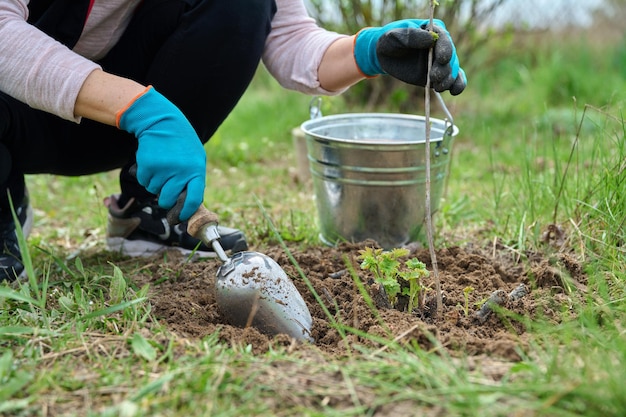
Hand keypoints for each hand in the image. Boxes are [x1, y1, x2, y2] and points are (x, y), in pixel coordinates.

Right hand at [116, 86, 205, 221]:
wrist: (161, 122)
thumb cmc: (181, 143)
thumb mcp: (195, 159)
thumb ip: (193, 179)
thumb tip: (188, 205)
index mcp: (196, 170)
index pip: (194, 199)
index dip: (186, 211)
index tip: (181, 217)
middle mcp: (180, 172)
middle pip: (169, 200)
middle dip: (165, 201)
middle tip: (165, 194)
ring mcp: (163, 169)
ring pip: (154, 191)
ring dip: (155, 184)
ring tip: (161, 167)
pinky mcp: (147, 166)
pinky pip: (144, 182)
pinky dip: (146, 177)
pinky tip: (152, 163)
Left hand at [354, 19, 465, 94]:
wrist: (386, 56)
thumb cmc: (390, 42)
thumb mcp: (394, 37)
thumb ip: (411, 36)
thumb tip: (431, 39)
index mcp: (433, 30)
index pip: (444, 38)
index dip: (445, 48)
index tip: (442, 59)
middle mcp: (441, 45)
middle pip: (451, 57)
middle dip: (444, 69)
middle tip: (433, 77)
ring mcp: (441, 61)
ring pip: (453, 71)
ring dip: (448, 80)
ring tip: (437, 87)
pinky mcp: (440, 75)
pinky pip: (455, 80)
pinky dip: (457, 86)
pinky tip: (453, 91)